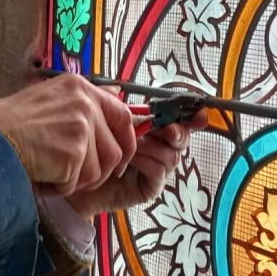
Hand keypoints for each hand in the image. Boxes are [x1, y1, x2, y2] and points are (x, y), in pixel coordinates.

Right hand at [0, 74, 136, 195]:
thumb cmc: (12, 123)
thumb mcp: (51, 98)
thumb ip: (84, 100)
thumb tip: (117, 92)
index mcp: (80, 87)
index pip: (122, 114)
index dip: (125, 142)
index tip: (119, 159)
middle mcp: (85, 103)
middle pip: (115, 151)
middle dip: (100, 171)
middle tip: (77, 176)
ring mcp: (81, 127)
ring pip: (99, 171)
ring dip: (76, 180)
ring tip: (50, 170)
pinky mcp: (73, 153)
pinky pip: (78, 183)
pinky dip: (60, 186)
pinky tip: (42, 174)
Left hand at [64, 109, 207, 217]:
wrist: (77, 180)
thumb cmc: (91, 151)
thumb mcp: (102, 123)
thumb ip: (110, 106)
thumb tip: (118, 88)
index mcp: (151, 130)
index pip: (178, 120)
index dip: (191, 116)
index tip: (199, 113)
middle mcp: (158, 148)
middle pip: (182, 138)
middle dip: (178, 131)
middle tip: (168, 130)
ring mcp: (156, 169)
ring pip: (172, 154)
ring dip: (152, 146)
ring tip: (132, 145)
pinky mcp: (150, 187)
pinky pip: (159, 170)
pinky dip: (146, 161)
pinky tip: (130, 160)